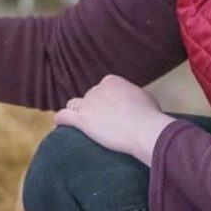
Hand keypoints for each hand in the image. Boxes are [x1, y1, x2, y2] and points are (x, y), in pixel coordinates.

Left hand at [54, 75, 174, 165]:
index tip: (113, 112)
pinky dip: (61, 119)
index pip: (102, 89)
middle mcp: (97, 88)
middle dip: (94, 109)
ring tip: (81, 124)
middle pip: (89, 98)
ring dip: (77, 112)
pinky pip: (63, 116)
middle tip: (104, 124)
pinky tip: (61, 124)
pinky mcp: (82, 119)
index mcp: (111, 81)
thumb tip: (133, 100)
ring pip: (74, 105)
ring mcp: (88, 103)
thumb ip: (134, 96)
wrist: (144, 129)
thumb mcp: (146, 97)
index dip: (106, 101)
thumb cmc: (149, 116)